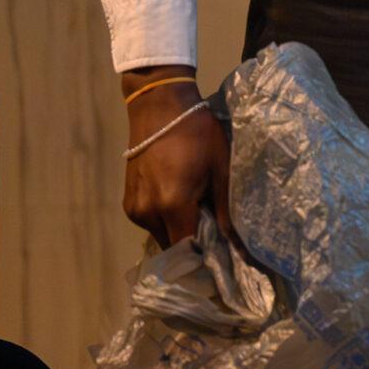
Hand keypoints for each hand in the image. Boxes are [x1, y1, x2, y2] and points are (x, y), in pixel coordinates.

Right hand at [120, 69, 232, 250]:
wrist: (160, 107)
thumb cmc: (197, 133)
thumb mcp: (221, 169)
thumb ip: (227, 212)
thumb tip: (241, 247)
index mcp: (172, 205)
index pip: (187, 251)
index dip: (205, 259)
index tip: (223, 261)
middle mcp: (148, 213)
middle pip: (173, 246)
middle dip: (194, 248)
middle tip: (217, 235)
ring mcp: (134, 209)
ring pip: (161, 236)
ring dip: (180, 232)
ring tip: (201, 213)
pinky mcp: (127, 202)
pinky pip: (151, 223)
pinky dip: (167, 220)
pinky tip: (182, 202)